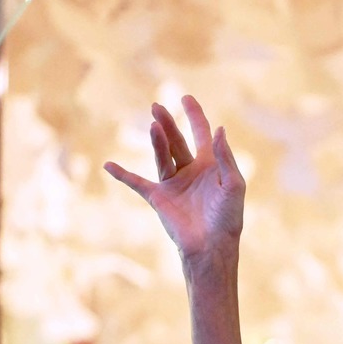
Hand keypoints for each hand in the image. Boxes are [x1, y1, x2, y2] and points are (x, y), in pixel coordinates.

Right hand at [104, 96, 244, 261]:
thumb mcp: (233, 185)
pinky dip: (123, 175)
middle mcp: (190, 171)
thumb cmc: (228, 218)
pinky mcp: (158, 199)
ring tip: (154, 126)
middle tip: (157, 106)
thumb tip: (219, 129)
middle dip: (168, 124)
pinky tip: (108, 164)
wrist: (212, 246)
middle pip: (177, 141)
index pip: (200, 134)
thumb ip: (226, 158)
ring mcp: (173, 184)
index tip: (185, 97)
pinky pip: (137, 183)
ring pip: (161, 156)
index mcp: (210, 166)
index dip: (194, 115)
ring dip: (157, 142)